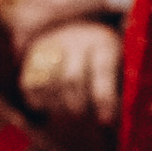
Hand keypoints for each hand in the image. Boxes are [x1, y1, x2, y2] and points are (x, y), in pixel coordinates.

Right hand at [18, 20, 123, 144]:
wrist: (78, 29)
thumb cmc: (108, 60)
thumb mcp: (121, 65)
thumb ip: (121, 88)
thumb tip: (119, 119)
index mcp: (103, 43)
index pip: (102, 70)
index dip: (103, 98)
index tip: (105, 121)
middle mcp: (76, 41)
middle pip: (71, 79)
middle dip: (78, 106)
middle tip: (84, 121)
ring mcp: (52, 48)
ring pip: (49, 84)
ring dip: (58, 107)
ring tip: (69, 115)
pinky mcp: (34, 58)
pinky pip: (30, 86)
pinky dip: (39, 102)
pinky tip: (50, 108)